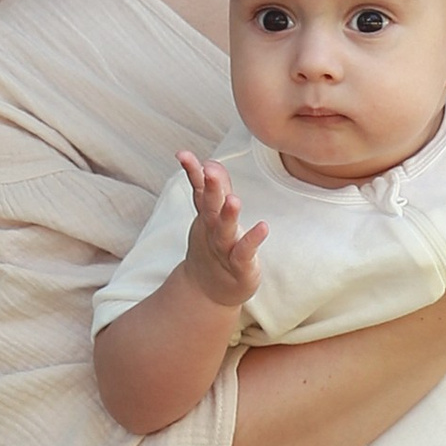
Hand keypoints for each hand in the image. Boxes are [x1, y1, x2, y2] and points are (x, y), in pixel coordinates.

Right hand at [178, 153, 267, 309]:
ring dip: (228, 215)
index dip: (192, 172)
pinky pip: (245, 252)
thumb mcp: (212, 217)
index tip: (183, 154)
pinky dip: (252, 240)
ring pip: (225, 230)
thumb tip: (210, 162)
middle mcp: (213, 231)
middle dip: (211, 188)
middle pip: (210, 207)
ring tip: (233, 199)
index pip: (199, 190)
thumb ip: (214, 190)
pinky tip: (263, 227)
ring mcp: (225, 248)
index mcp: (207, 216)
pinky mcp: (240, 265)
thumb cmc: (214, 247)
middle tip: (209, 169)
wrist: (208, 290)